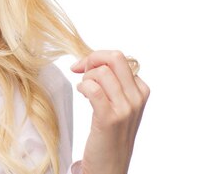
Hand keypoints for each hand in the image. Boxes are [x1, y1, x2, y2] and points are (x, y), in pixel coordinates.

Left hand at [71, 50, 149, 173]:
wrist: (110, 165)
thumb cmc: (110, 133)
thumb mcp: (119, 104)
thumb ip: (113, 82)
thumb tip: (92, 60)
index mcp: (141, 90)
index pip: (119, 58)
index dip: (98, 58)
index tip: (84, 67)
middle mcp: (137, 98)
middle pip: (114, 57)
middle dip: (92, 59)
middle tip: (80, 71)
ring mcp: (125, 108)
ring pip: (102, 72)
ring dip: (86, 77)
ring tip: (84, 90)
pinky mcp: (109, 119)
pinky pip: (93, 89)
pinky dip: (83, 86)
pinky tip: (82, 93)